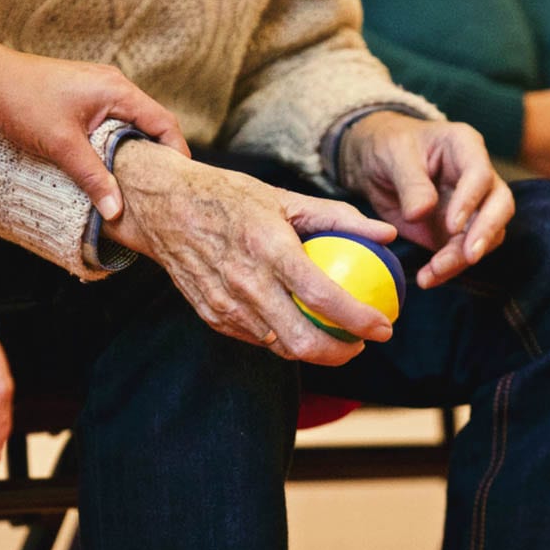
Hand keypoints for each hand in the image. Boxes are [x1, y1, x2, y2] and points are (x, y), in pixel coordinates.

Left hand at [0, 50, 189, 219]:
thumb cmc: (23, 102)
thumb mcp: (62, 146)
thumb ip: (93, 178)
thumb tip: (116, 211)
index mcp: (118, 91)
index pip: (164, 122)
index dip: (176, 153)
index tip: (179, 183)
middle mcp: (114, 85)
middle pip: (151, 123)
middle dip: (157, 156)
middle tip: (160, 189)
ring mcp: (99, 89)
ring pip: (130, 124)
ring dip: (134, 151)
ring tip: (135, 183)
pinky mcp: (84, 96)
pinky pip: (112, 121)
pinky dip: (115, 143)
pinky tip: (107, 165)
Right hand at [102, 141, 398, 365]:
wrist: (163, 207)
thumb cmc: (229, 197)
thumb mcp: (284, 197)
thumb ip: (339, 217)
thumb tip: (386, 233)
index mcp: (268, 248)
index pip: (322, 296)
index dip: (359, 319)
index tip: (384, 327)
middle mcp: (246, 282)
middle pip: (302, 341)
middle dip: (341, 353)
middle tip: (361, 343)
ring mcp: (225, 304)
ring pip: (279, 347)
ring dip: (313, 350)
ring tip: (335, 337)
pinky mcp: (211, 316)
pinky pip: (256, 338)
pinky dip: (281, 338)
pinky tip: (297, 326)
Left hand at [338, 112, 514, 288]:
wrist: (375, 163)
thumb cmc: (389, 146)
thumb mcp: (393, 156)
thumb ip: (410, 183)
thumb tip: (421, 213)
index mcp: (464, 146)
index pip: (480, 174)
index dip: (470, 200)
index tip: (452, 225)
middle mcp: (478, 176)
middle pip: (500, 205)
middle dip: (486, 232)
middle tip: (469, 256)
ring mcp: (473, 206)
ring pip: (486, 235)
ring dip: (463, 257)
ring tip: (434, 272)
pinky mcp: (459, 231)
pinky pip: (463, 253)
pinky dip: (448, 268)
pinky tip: (428, 278)